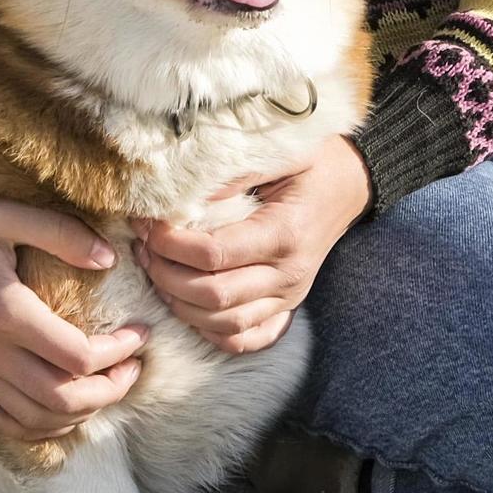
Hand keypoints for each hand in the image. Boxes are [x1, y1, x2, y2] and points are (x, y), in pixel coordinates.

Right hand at [0, 177, 146, 440]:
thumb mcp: (6, 213)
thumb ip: (62, 234)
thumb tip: (111, 258)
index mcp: (4, 312)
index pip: (77, 355)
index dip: (119, 351)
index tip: (141, 333)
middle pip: (62, 398)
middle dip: (110, 390)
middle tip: (134, 369)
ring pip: (34, 418)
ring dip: (79, 413)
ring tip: (106, 387)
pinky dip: (36, 427)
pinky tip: (60, 412)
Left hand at [134, 134, 371, 355]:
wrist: (349, 185)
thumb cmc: (313, 163)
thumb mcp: (280, 152)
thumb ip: (233, 173)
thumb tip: (183, 195)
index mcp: (285, 234)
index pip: (214, 254)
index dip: (170, 243)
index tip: (147, 223)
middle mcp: (289, 275)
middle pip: (212, 295)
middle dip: (164, 273)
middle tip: (142, 246)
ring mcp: (289, 297)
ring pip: (221, 323)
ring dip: (179, 302)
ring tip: (156, 269)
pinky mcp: (286, 309)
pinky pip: (244, 340)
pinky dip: (210, 331)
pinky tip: (187, 304)